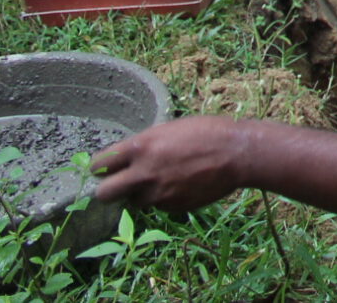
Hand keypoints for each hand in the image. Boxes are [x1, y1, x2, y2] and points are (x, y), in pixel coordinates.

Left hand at [91, 117, 248, 211]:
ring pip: (133, 201)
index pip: (98, 166)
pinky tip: (182, 183)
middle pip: (103, 194)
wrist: (239, 154)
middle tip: (121, 183)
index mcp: (141, 147)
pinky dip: (164, 197)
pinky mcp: (171, 207)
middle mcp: (143, 174)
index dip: (100, 168)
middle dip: (109, 189)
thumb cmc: (207, 132)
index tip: (106, 168)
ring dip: (142, 192)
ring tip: (166, 177)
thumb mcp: (170, 129)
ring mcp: (157, 194)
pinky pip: (158, 205)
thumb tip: (125, 159)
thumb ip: (144, 146)